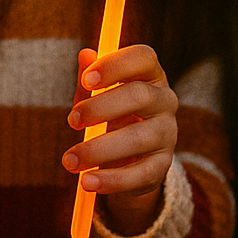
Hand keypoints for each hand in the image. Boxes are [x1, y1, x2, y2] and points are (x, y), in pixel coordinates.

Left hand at [63, 44, 177, 235]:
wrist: (129, 156)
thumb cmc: (110, 113)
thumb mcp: (97, 93)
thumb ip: (90, 76)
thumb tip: (85, 54)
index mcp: (150, 74)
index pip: (143, 58)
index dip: (116, 65)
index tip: (87, 80)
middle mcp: (164, 100)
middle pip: (140, 96)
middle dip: (101, 108)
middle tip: (71, 121)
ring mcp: (167, 133)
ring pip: (139, 138)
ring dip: (99, 150)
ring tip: (70, 160)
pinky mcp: (162, 166)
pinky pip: (141, 173)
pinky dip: (112, 180)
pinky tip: (88, 182)